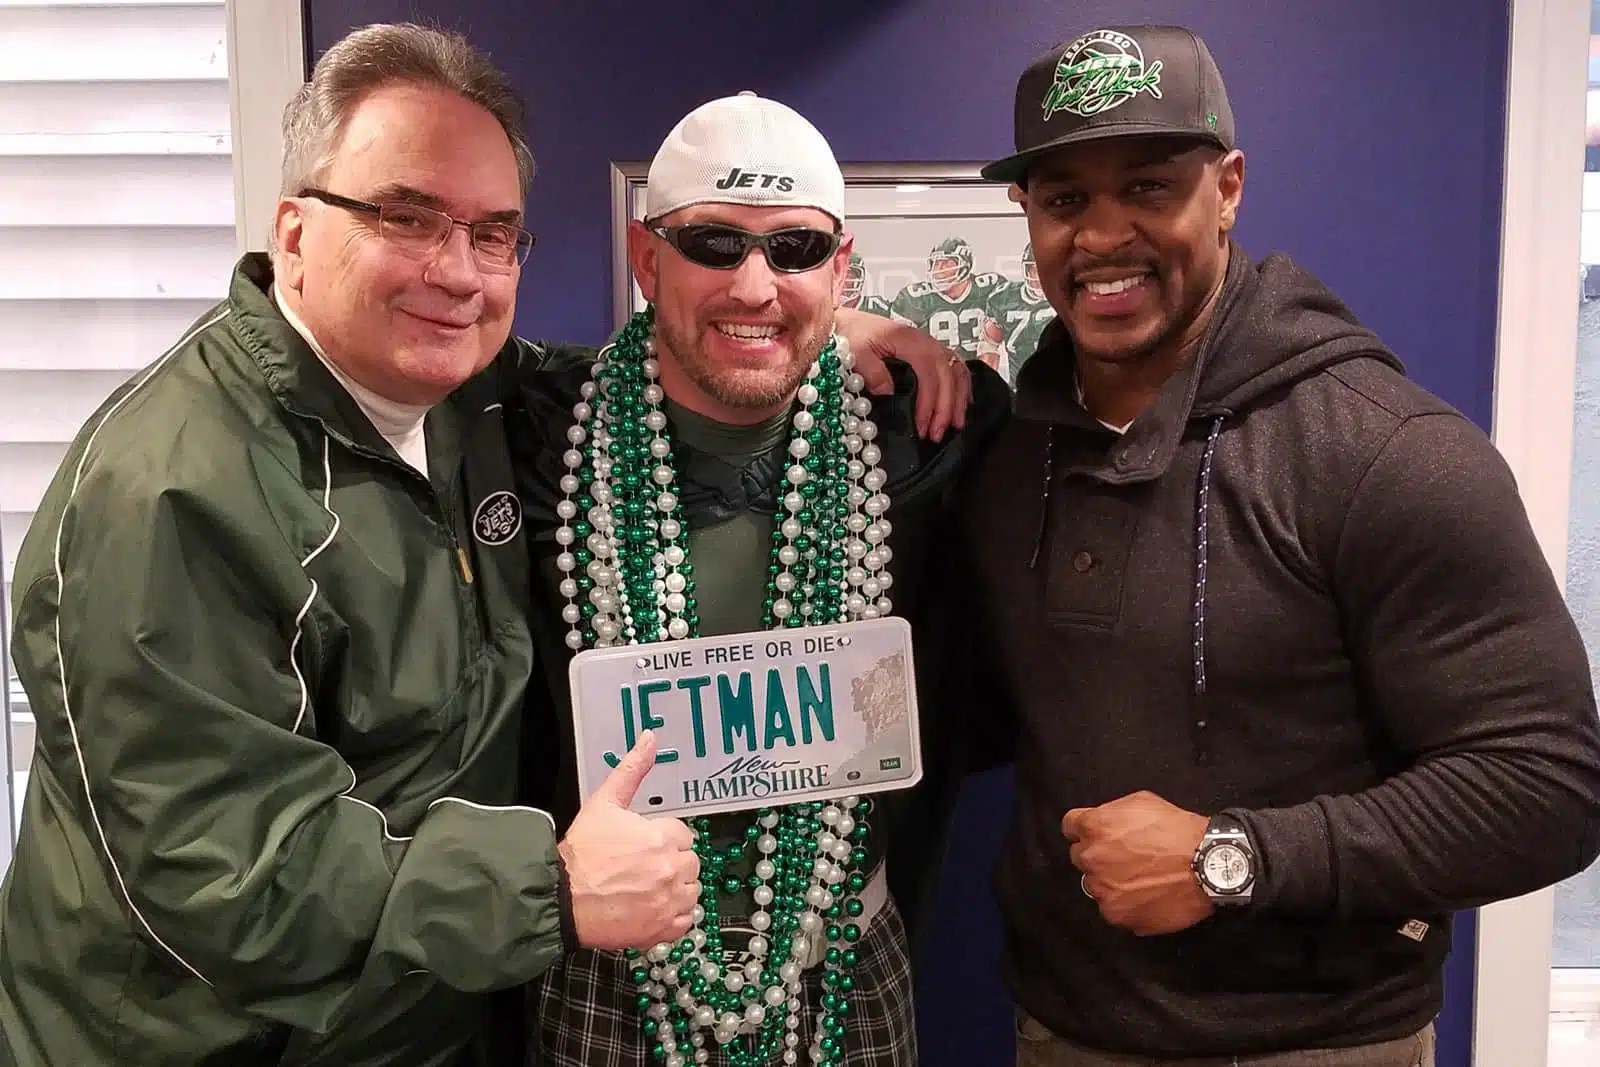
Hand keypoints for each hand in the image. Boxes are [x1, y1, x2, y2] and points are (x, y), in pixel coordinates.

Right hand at [558, 731, 699, 950]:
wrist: (560, 900)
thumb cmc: (581, 854)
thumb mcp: (603, 803)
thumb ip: (631, 770)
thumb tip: (650, 739)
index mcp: (662, 837)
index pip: (683, 835)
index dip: (663, 838)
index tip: (643, 846)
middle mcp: (670, 870)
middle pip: (690, 862)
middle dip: (671, 862)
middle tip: (642, 867)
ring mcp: (668, 902)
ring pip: (690, 891)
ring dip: (674, 889)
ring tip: (645, 888)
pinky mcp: (662, 929)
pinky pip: (684, 921)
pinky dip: (672, 916)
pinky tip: (650, 908)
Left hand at [835, 307, 971, 440]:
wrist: (843, 321)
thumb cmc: (849, 335)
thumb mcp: (855, 352)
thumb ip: (872, 372)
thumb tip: (889, 391)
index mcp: (909, 340)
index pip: (929, 374)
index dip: (929, 402)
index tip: (921, 427)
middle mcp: (925, 340)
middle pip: (948, 374)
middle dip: (946, 407)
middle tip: (937, 434)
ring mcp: (929, 344)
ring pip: (956, 370)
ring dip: (958, 399)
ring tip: (955, 425)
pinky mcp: (927, 350)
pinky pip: (954, 367)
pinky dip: (961, 387)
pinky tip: (961, 404)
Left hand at [1061, 790, 1213, 935]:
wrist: (1208, 865)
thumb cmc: (1178, 830)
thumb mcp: (1141, 803)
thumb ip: (1111, 812)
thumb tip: (1101, 823)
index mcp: (1094, 827)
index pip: (1069, 827)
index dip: (1085, 830)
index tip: (1097, 835)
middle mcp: (1092, 858)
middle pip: (1080, 857)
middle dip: (1098, 856)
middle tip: (1125, 858)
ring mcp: (1103, 890)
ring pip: (1095, 885)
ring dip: (1109, 882)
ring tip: (1139, 879)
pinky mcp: (1118, 915)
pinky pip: (1112, 909)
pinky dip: (1125, 904)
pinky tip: (1146, 895)